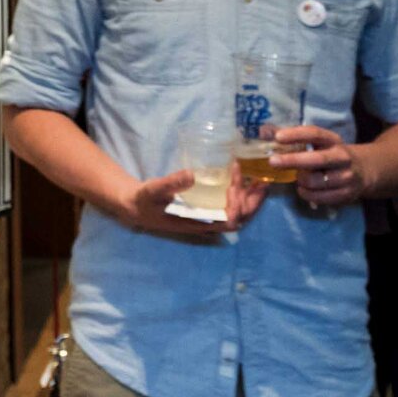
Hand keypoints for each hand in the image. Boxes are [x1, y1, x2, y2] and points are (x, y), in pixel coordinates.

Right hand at [112, 168, 266, 240]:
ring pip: (239, 213)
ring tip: (260, 180)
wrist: (137, 206)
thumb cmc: (145, 201)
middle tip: (260, 180)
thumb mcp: (154, 191)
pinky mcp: (208, 207)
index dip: (236, 206)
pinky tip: (244, 180)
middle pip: (240, 218)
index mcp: (198, 222)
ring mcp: (209, 216)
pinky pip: (231, 204)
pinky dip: (242, 194)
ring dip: (251, 198)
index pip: (228, 222)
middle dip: (252, 201)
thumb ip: (171, 184)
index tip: (232, 185)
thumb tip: (191, 175)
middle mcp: (208, 222)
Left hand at [265, 125, 365, 211]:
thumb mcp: (318, 143)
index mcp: (333, 140)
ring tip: (298, 177)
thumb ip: (292, 138)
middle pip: (316, 160)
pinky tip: (303, 189)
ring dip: (301, 180)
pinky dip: (307, 194)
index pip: (315, 134)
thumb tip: (263, 132)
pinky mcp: (346, 194)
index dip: (296, 134)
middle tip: (272, 161)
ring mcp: (346, 177)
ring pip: (316, 181)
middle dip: (293, 161)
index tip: (277, 137)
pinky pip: (320, 197)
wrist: (363, 172)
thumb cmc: (330, 154)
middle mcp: (342, 157)